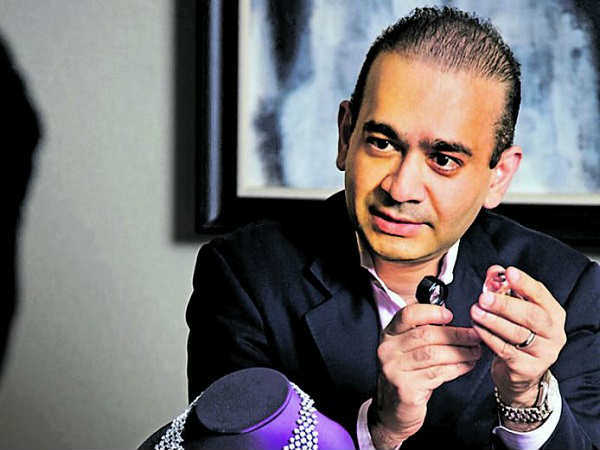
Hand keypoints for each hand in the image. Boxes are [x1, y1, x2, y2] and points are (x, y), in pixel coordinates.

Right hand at [370, 304, 481, 448]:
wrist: (393, 410)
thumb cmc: (407, 376)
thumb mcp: (407, 351)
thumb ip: (423, 334)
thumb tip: (454, 324)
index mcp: (389, 335)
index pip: (407, 315)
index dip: (431, 312)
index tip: (450, 315)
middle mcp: (388, 350)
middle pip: (426, 335)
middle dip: (455, 334)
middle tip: (474, 336)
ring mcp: (394, 369)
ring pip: (434, 354)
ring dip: (460, 352)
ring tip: (475, 351)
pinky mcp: (406, 388)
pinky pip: (437, 373)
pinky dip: (457, 368)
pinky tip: (467, 365)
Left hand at [471, 266, 565, 408]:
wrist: (521, 372)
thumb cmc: (518, 334)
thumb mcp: (515, 310)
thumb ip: (505, 288)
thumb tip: (494, 271)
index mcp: (552, 313)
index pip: (541, 295)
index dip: (524, 283)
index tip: (509, 273)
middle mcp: (553, 333)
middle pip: (531, 316)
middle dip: (505, 305)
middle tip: (484, 297)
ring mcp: (543, 353)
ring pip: (517, 333)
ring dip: (493, 321)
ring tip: (476, 311)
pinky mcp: (527, 368)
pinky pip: (505, 350)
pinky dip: (489, 337)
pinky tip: (477, 327)